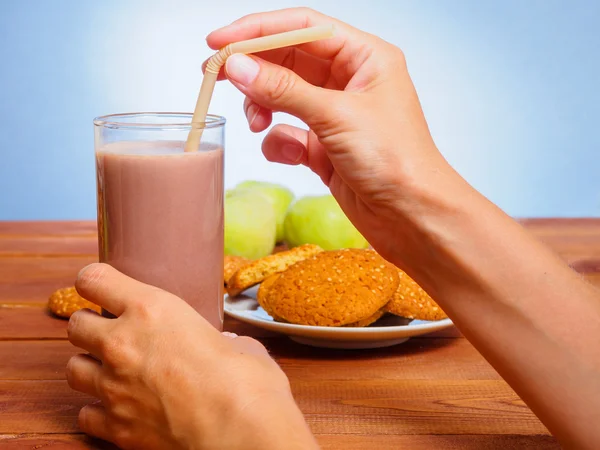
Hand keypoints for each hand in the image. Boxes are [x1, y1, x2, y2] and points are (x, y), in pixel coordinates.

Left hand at [66, 263, 316, 449]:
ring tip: (114, 370)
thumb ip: (220, 341)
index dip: (93, 281)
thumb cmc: (246, 383)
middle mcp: (122, 344)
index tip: (99, 287)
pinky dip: (98, 410)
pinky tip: (120, 408)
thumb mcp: (237, 343)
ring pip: (72, 369)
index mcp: (151, 310)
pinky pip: (86, 415)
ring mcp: (113, 388)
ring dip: (90, 366)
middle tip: (112, 331)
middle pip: (76, 325)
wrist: (240, 433)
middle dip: (90, 326)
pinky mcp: (115, 427)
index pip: (94, 281)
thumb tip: (228, 347)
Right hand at [206, 7, 463, 261]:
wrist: (413, 217)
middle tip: (216, 76)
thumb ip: (283, 89)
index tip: (220, 42)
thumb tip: (237, 65)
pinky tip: (289, 155)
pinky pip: (288, 133)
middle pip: (288, 59)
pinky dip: (279, 142)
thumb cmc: (396, 161)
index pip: (304, 27)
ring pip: (283, 96)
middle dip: (254, 69)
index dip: (258, 30)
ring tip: (257, 122)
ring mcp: (335, 115)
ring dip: (263, 106)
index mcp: (365, 58)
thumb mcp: (336, 117)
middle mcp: (350, 81)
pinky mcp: (324, 146)